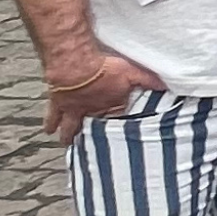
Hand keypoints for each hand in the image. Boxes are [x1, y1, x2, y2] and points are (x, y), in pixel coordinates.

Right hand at [40, 43, 162, 138]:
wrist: (75, 67)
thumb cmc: (104, 69)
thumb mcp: (132, 73)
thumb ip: (148, 80)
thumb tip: (168, 86)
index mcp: (110, 106)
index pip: (118, 117)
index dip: (121, 123)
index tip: (123, 133)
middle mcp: (92, 112)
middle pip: (93, 128)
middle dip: (93, 138)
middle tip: (91, 149)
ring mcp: (74, 110)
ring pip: (71, 127)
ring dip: (70, 135)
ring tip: (68, 145)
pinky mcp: (57, 103)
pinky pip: (52, 116)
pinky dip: (50, 124)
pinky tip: (47, 131)